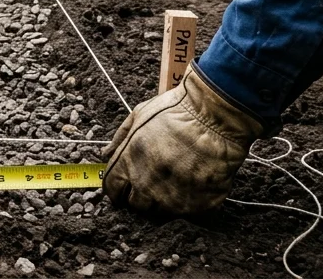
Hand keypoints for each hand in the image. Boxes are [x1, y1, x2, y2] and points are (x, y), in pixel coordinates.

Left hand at [102, 63, 262, 215]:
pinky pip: (189, 212)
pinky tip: (194, 182)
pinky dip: (189, 201)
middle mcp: (148, 185)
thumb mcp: (139, 115)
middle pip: (136, 204)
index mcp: (130, 162)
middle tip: (152, 181)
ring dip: (164, 200)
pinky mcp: (200, 205)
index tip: (122, 187)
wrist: (218, 117)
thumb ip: (119, 138)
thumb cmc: (178, 110)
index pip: (112, 189)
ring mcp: (175, 197)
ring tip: (175, 180)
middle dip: (139, 195)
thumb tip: (105, 155)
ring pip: (161, 211)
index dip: (116, 189)